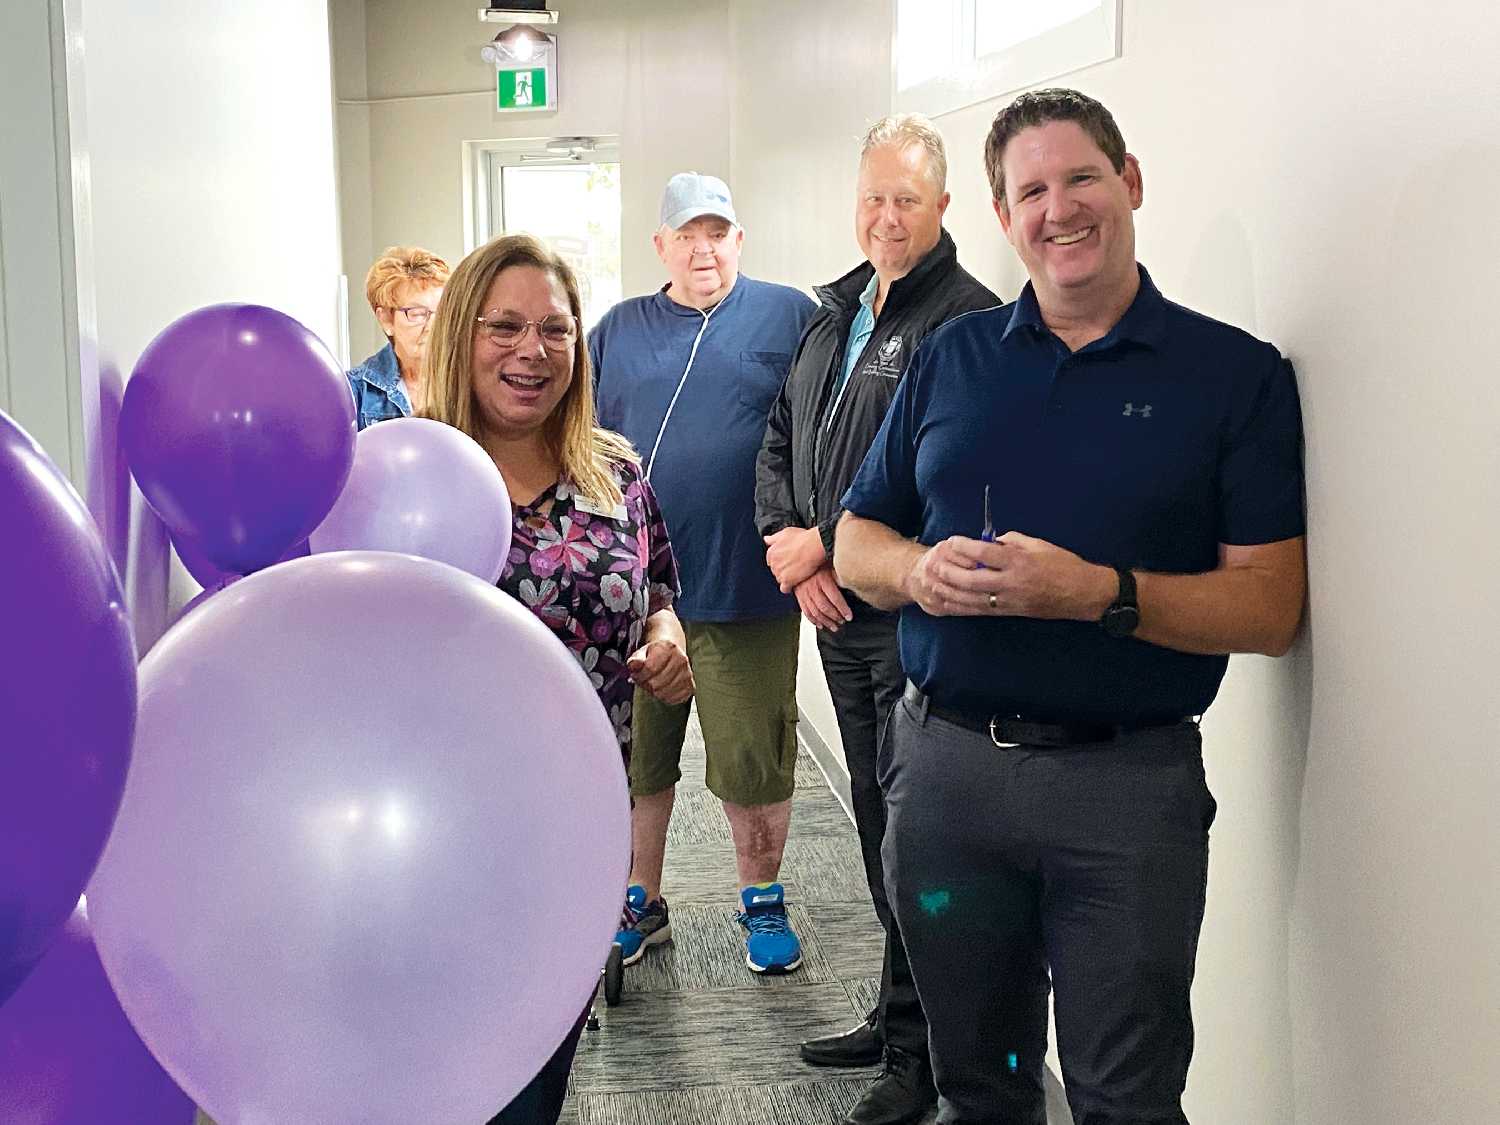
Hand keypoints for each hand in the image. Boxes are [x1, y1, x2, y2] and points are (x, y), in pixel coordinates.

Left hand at [626, 638, 693, 704]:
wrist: (671, 654)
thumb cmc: (654, 654)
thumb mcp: (642, 653)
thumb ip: (636, 659)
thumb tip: (634, 664)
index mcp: (668, 648)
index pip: (650, 669)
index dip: (639, 675)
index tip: (636, 674)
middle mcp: (681, 660)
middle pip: (656, 683)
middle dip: (646, 684)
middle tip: (644, 680)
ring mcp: (687, 674)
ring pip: (664, 693)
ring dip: (654, 692)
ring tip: (653, 683)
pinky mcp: (690, 686)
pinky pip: (674, 699)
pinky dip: (665, 697)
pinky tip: (662, 689)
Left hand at [763, 526, 826, 591]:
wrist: (813, 546)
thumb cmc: (802, 538)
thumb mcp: (785, 532)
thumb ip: (774, 538)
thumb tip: (766, 539)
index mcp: (771, 552)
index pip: (771, 560)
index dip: (780, 560)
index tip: (787, 559)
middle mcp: (773, 563)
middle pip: (775, 570)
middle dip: (783, 569)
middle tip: (794, 566)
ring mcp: (779, 572)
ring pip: (779, 579)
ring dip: (786, 577)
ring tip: (797, 573)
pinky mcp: (787, 581)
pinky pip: (784, 588)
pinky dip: (788, 588)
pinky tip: (794, 583)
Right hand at [793, 565, 853, 630]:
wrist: (799, 558)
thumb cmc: (819, 561)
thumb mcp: (831, 564)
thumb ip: (840, 574)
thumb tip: (852, 582)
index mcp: (822, 579)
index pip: (835, 598)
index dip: (843, 609)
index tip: (849, 616)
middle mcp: (812, 587)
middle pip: (825, 607)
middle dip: (835, 617)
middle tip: (843, 621)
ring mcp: (804, 593)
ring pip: (815, 612)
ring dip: (826, 622)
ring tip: (834, 627)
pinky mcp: (799, 596)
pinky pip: (806, 612)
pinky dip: (813, 620)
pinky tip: (820, 624)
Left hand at [904, 533, 1114, 619]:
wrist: (1083, 594)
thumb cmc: (1063, 565)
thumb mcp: (1038, 545)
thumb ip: (1011, 541)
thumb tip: (989, 541)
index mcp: (1019, 562)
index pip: (985, 554)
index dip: (964, 547)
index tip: (951, 540)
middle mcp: (1011, 583)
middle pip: (972, 580)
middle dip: (949, 572)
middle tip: (934, 563)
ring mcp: (1009, 601)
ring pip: (971, 599)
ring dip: (949, 592)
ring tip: (932, 583)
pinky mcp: (1009, 612)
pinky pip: (979, 611)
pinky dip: (960, 607)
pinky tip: (946, 602)